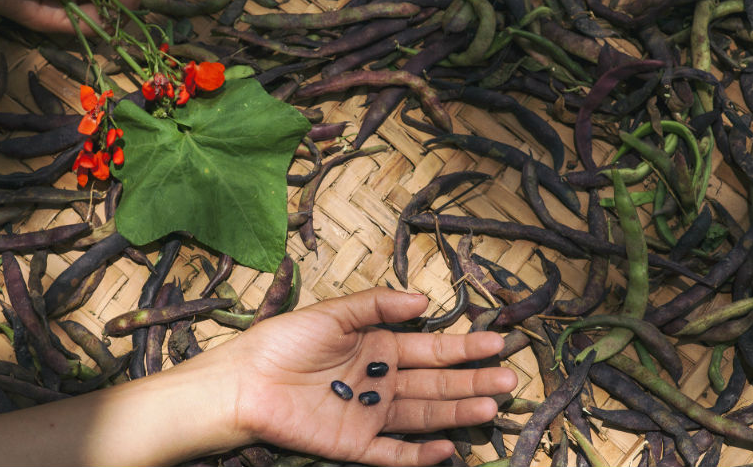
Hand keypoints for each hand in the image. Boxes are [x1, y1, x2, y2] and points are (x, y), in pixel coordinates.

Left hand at [223, 288, 517, 466]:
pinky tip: (449, 447)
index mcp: (378, 348)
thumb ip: (377, 306)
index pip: (431, 349)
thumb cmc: (283, 342)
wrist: (241, 382)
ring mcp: (370, 415)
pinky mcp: (354, 444)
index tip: (498, 342)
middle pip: (436, 384)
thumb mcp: (333, 313)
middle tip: (510, 380)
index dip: (465, 347)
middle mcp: (381, 382)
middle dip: (473, 381)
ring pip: (424, 416)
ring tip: (492, 407)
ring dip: (458, 412)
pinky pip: (394, 453)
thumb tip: (423, 299)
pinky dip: (420, 454)